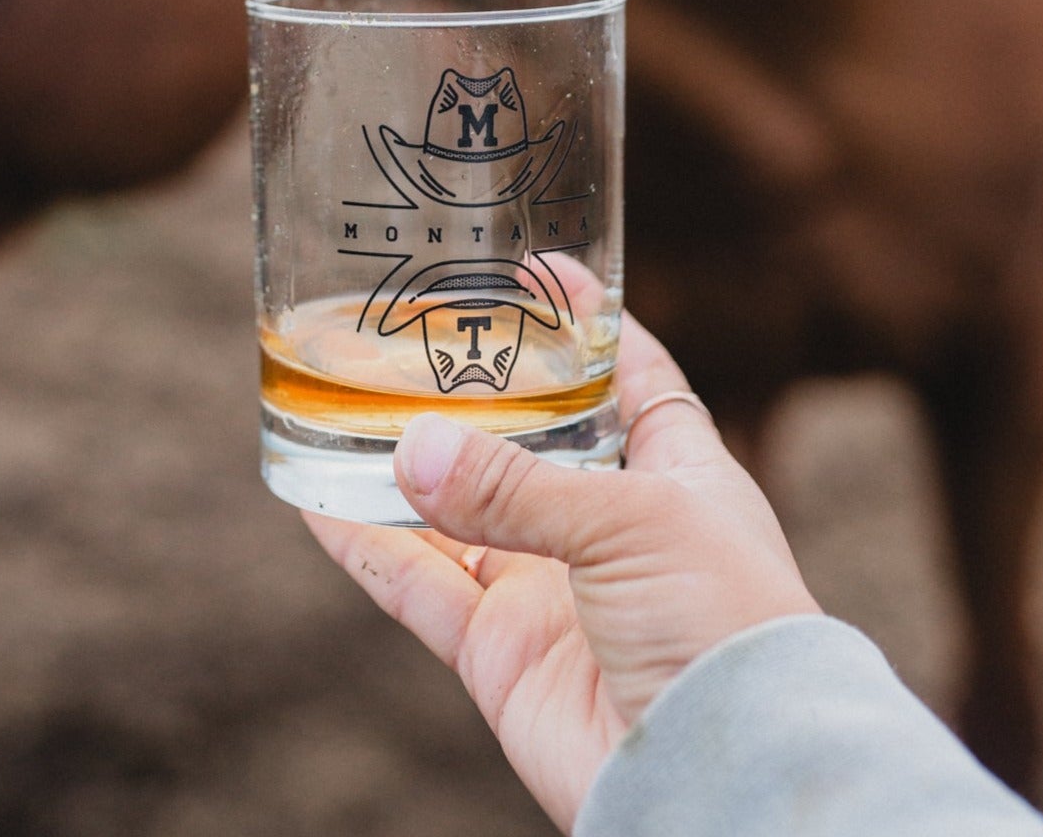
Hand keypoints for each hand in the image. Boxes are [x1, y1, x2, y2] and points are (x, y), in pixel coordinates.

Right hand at [305, 313, 819, 832]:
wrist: (724, 774)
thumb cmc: (724, 626)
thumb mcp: (631, 521)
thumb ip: (516, 486)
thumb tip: (412, 451)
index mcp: (675, 474)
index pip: (633, 377)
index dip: (591, 324)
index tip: (543, 269)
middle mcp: (610, 526)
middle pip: (528, 442)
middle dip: (473, 395)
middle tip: (412, 337)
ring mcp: (551, 591)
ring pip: (458, 514)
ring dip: (405, 469)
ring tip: (343, 410)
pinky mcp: (503, 654)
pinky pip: (420, 588)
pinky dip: (368, 548)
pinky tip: (318, 502)